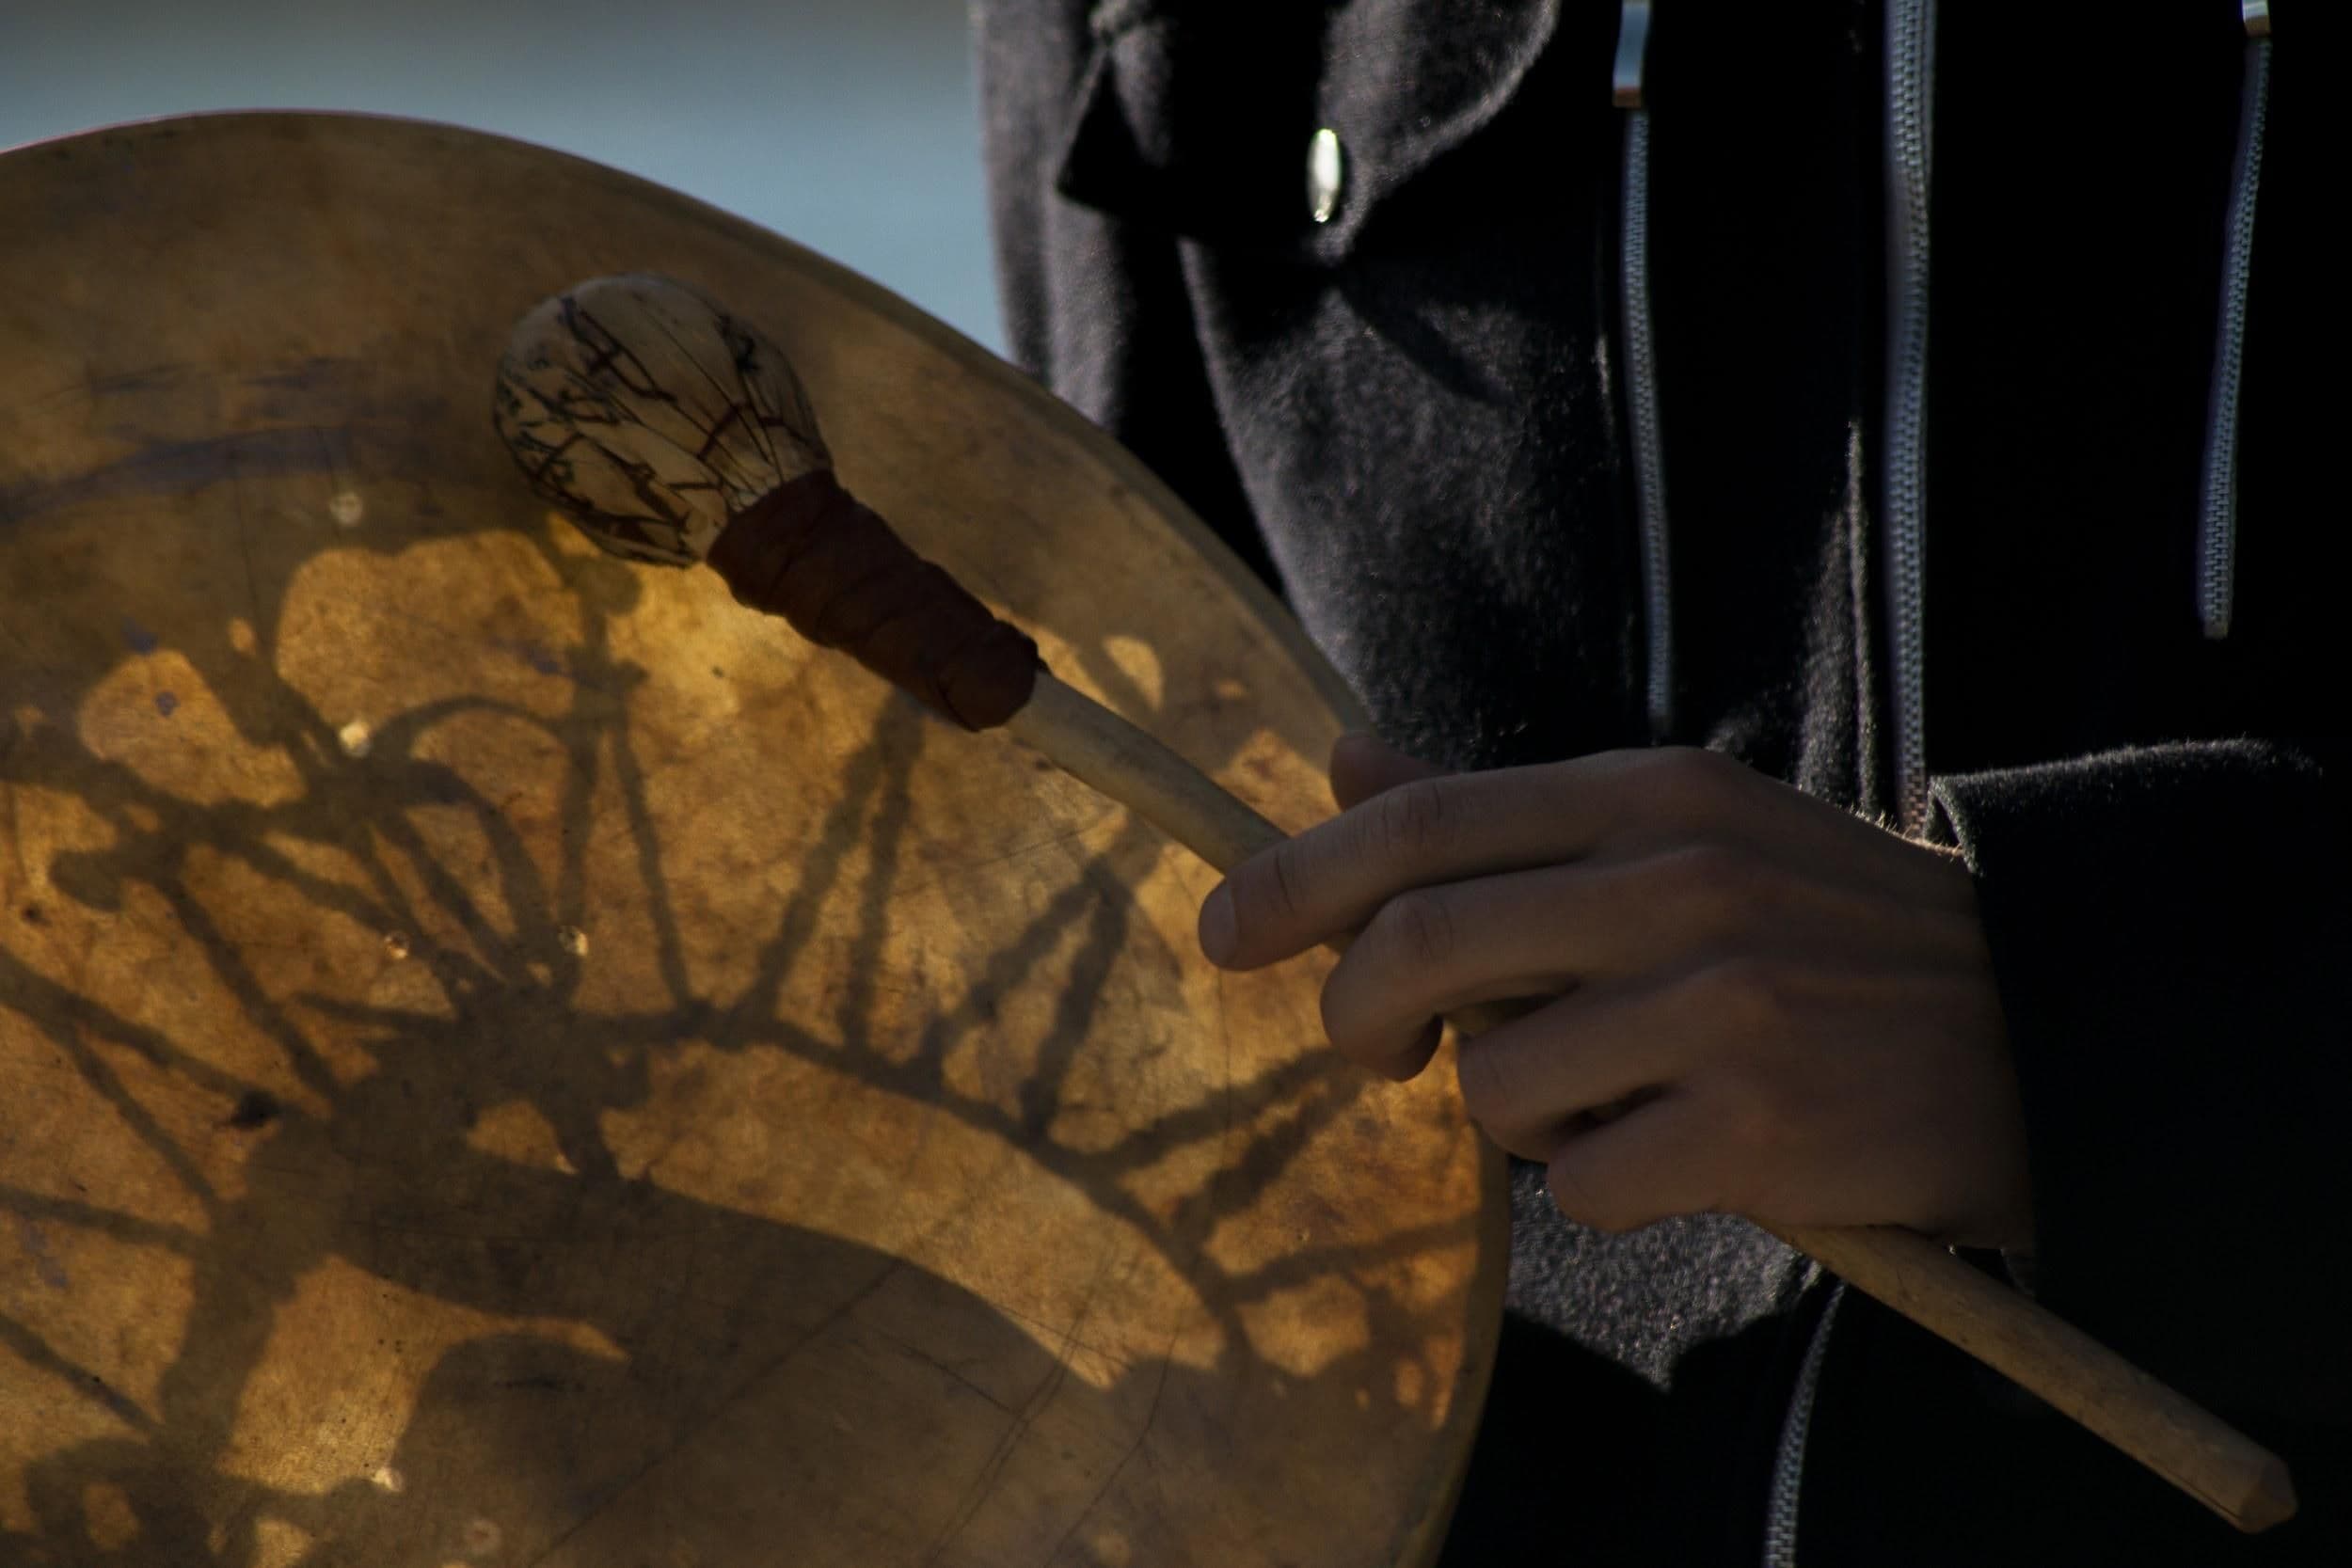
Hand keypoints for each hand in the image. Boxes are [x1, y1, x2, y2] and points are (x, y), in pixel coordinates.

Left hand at [1198, 735, 2032, 1248]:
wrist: (2042, 1024)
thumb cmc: (1823, 934)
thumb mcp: (1680, 835)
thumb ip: (1503, 812)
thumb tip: (1344, 759)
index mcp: (1649, 796)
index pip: (1420, 823)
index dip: (1295, 879)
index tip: (1223, 932)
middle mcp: (1678, 883)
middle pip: (1419, 947)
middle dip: (1355, 1019)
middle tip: (1375, 1057)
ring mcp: (1721, 1005)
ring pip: (1493, 1087)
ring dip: (1511, 1120)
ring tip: (1600, 1103)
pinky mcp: (1758, 1127)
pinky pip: (1580, 1188)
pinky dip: (1595, 1189)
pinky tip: (1670, 1158)